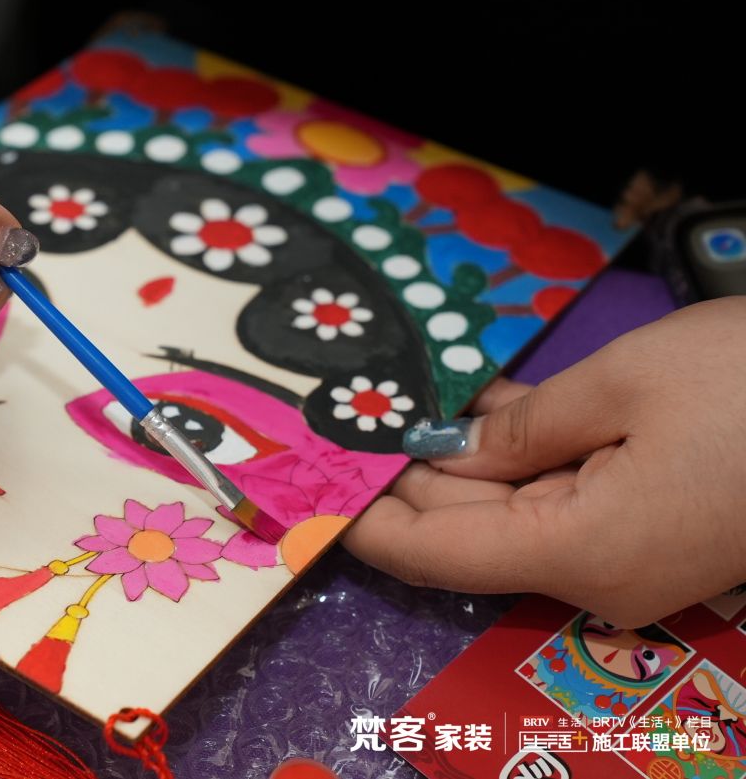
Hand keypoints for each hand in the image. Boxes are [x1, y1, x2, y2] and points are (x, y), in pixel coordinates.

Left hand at [342, 297, 745, 626]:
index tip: (313, 490)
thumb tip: (448, 455)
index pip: (434, 554)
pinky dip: (517, 463)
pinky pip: (558, 504)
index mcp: (582, 552)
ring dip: (459, 466)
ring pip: (510, 517)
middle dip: (407, 482)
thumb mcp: (619, 386)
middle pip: (467, 535)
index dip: (367, 523)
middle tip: (350, 428)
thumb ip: (519, 431)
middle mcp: (599, 578)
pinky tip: (482, 418)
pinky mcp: (652, 536)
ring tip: (404, 413)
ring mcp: (630, 563)